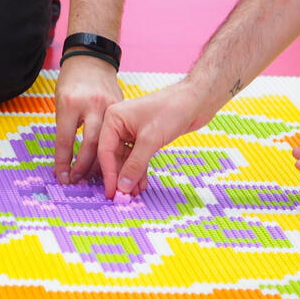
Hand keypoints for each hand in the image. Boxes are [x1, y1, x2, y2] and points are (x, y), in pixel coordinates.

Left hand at [53, 55, 122, 185]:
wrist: (91, 59)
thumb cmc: (71, 81)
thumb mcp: (61, 101)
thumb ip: (65, 127)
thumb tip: (65, 161)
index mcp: (71, 104)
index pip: (65, 139)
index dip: (63, 162)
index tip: (62, 179)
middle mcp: (92, 105)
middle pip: (91, 144)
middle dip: (85, 167)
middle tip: (80, 183)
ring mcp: (109, 106)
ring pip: (109, 142)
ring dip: (103, 163)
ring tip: (96, 180)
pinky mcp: (121, 108)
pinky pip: (121, 134)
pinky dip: (117, 151)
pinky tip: (113, 165)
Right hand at [96, 80, 203, 198]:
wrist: (195, 101)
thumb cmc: (171, 111)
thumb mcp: (150, 139)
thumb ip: (135, 164)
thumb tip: (122, 187)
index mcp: (113, 117)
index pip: (104, 150)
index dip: (108, 173)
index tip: (111, 192)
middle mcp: (119, 124)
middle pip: (113, 155)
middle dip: (119, 176)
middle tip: (122, 197)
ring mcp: (131, 130)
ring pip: (125, 159)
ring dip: (129, 176)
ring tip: (134, 194)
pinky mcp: (144, 137)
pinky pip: (136, 157)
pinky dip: (139, 170)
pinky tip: (141, 184)